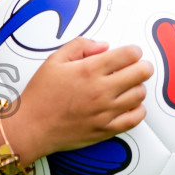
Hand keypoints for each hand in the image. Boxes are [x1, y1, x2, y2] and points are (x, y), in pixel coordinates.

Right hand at [0, 38, 153, 164]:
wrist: (31, 126)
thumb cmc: (40, 95)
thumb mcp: (54, 60)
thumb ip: (80, 45)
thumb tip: (104, 46)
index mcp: (89, 70)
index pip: (128, 55)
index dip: (134, 51)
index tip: (132, 53)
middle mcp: (101, 90)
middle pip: (140, 73)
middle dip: (143, 66)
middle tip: (139, 66)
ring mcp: (106, 112)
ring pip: (140, 95)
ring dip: (138, 87)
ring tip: (129, 86)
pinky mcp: (106, 129)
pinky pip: (134, 119)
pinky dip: (138, 110)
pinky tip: (130, 105)